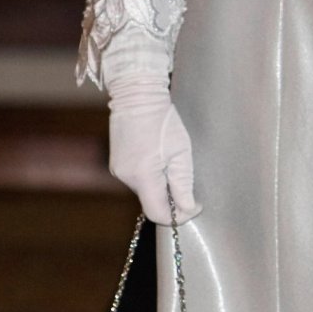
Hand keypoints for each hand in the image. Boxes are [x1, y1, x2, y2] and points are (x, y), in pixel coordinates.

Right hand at [102, 30, 200, 224]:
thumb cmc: (163, 120)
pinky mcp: (117, 163)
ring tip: (171, 163)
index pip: (158, 213)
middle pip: (152, 203)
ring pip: (145, 191)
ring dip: (161, 186)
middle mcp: (126, 177)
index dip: (179, 216)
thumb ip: (183, 184)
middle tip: (187, 183)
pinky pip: (137, 180)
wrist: (137, 95)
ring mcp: (118, 170)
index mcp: (143, 176)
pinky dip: (151, 177)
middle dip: (171, 199)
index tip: (195, 206)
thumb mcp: (180, 152)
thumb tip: (188, 209)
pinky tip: (158, 158)